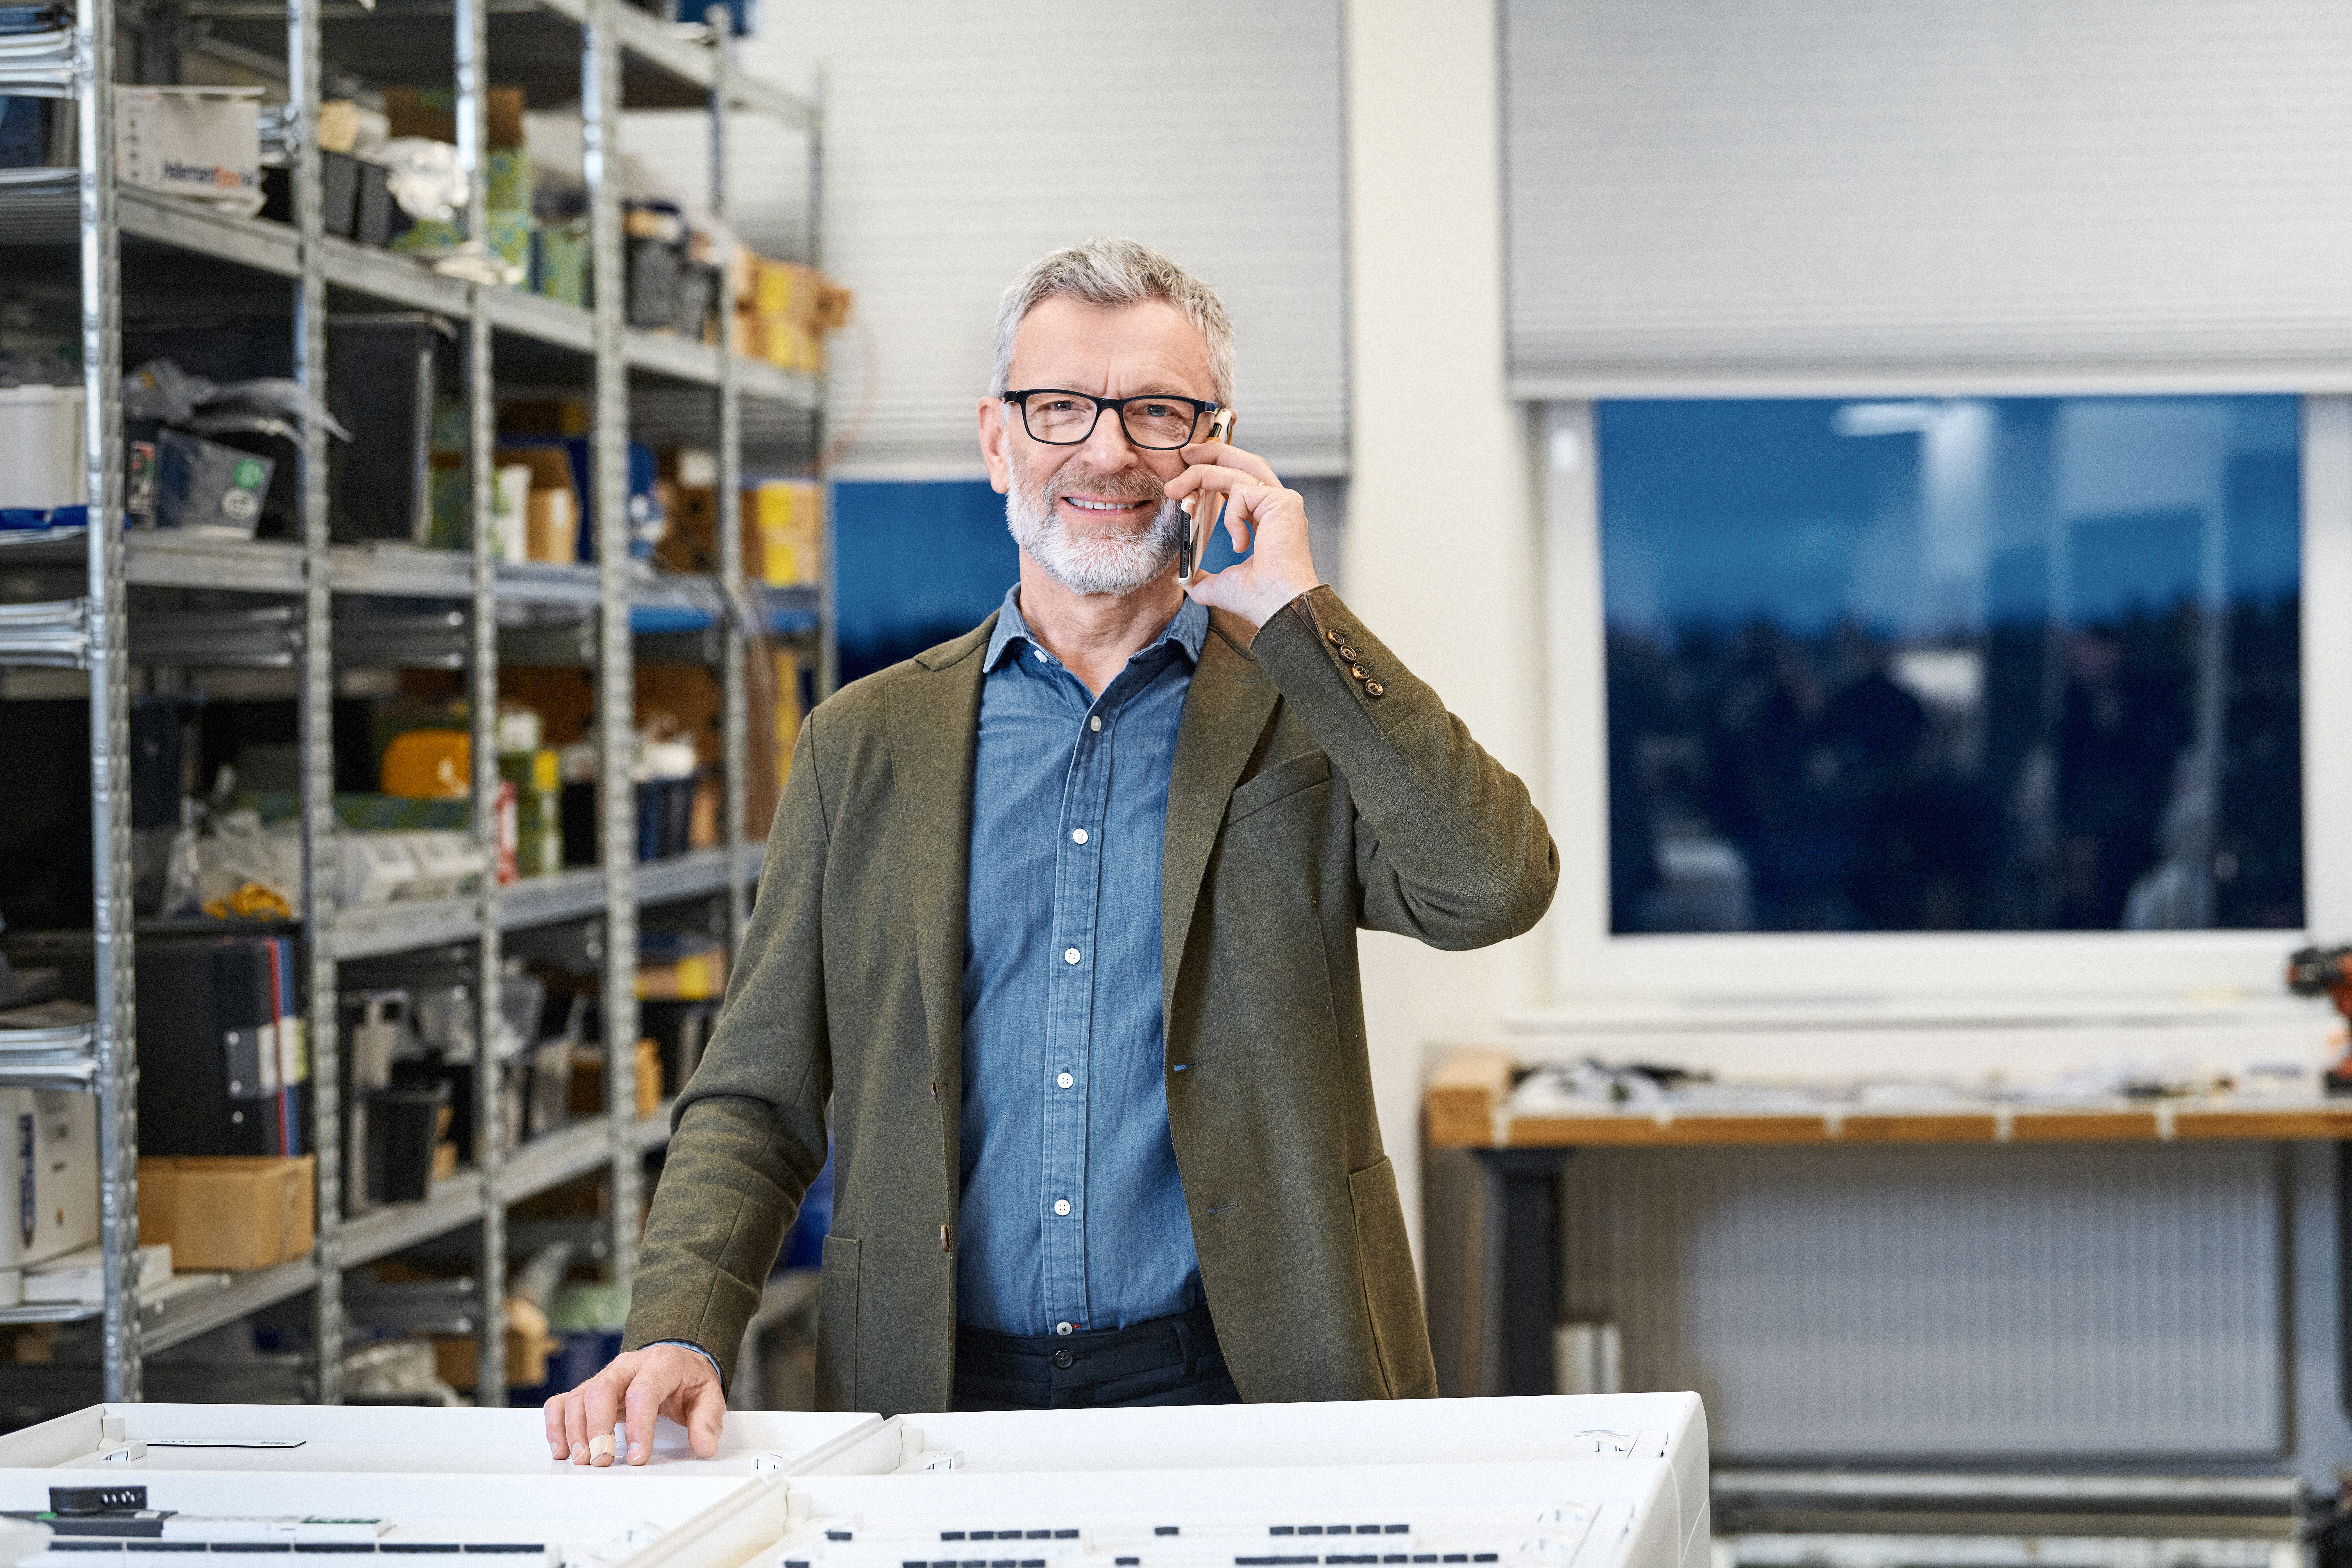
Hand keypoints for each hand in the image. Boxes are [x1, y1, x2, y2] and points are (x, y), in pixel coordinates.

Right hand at [543, 1343, 724, 1466]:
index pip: (644, 1391)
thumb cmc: (688, 1380)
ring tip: (582, 1460)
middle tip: (602, 1460)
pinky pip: (562, 1402)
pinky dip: (556, 1425)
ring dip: (575, 1431)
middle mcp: (626, 1367)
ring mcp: (604, 1377)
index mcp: (660, 1364)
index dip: (639, 1425)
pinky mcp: (588, 1390)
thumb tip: (705, 1446)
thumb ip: (707, 1421)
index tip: (639, 1456)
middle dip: (598, 1428)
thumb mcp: (708, 1396)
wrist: (676, 1360)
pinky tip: (561, 1449)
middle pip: (602, 1390)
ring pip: (579, 1397)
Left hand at [1165, 440, 1321, 627]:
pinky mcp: (1282, 502)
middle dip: (1211, 453)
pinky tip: (1240, 544)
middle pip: (1243, 462)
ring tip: (1176, 488)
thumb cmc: (1258, 598)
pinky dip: (1231, 516)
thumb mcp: (1219, 583)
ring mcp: (1283, 501)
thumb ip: (1202, 577)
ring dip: (1202, 474)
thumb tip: (1183, 580)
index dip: (1215, 470)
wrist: (1277, 606)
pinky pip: (1242, 493)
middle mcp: (1278, 504)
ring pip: (1236, 470)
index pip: (1241, 480)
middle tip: (1184, 455)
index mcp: (1267, 517)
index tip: (1188, 475)